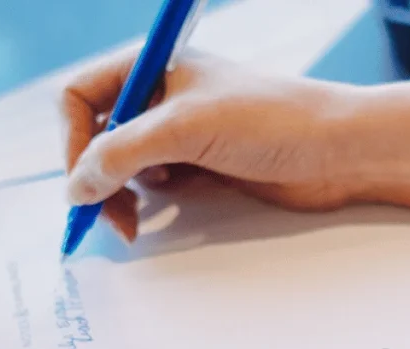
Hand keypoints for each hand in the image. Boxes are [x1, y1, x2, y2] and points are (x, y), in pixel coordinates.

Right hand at [61, 49, 356, 240]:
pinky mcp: (206, 166)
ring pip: (128, 167)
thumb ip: (120, 154)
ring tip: (139, 218)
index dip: (72, 141)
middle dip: (98, 178)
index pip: (81, 98)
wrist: (338, 152)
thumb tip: (74, 187)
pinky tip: (173, 206)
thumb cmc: (271, 121)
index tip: (84, 183)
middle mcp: (164, 98)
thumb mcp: (184, 129)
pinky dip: (155, 202)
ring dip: (125, 194)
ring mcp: (185, 134)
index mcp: (152, 68)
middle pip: (98, 138)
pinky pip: (161, 186)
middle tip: (110, 219)